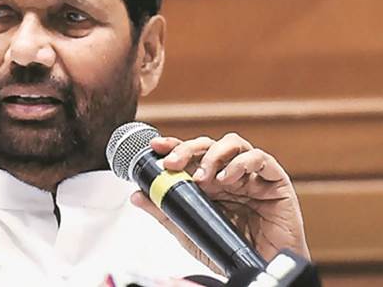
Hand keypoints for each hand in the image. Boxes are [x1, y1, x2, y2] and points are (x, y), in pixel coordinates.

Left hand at [130, 133, 309, 273]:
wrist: (260, 269)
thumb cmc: (229, 249)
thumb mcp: (189, 230)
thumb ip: (165, 211)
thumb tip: (137, 195)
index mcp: (209, 181)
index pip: (190, 154)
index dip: (173, 145)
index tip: (155, 146)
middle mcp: (228, 173)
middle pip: (208, 145)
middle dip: (187, 148)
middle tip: (173, 163)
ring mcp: (251, 176)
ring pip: (233, 144)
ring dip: (212, 155)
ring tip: (202, 177)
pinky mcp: (275, 181)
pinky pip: (260, 159)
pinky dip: (241, 163)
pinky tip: (228, 178)